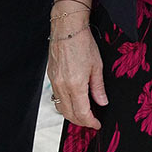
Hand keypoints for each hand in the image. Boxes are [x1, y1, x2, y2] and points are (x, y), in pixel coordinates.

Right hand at [47, 0, 106, 128]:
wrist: (67, 28)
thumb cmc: (83, 43)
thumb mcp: (97, 66)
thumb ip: (98, 87)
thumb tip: (102, 102)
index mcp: (76, 85)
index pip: (82, 113)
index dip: (90, 122)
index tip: (97, 124)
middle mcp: (62, 86)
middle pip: (69, 114)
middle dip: (81, 121)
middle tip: (91, 121)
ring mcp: (54, 81)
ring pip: (60, 107)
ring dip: (71, 114)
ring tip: (82, 114)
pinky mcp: (50, 76)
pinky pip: (56, 97)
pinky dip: (64, 104)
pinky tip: (72, 101)